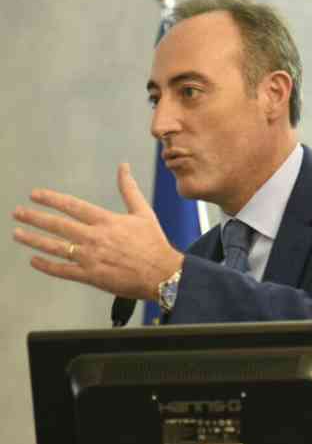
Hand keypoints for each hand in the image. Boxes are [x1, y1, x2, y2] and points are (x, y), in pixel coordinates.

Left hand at [12, 163, 183, 299]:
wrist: (162, 273)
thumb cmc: (154, 243)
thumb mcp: (143, 212)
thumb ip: (129, 189)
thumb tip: (123, 166)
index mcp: (106, 221)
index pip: (72, 206)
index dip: (51, 199)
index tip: (35, 195)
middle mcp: (94, 237)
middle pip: (58, 225)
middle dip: (35, 218)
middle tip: (18, 213)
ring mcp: (90, 258)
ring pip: (56, 247)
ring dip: (34, 239)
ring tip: (18, 233)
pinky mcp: (91, 276)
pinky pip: (63, 270)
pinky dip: (47, 265)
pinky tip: (34, 260)